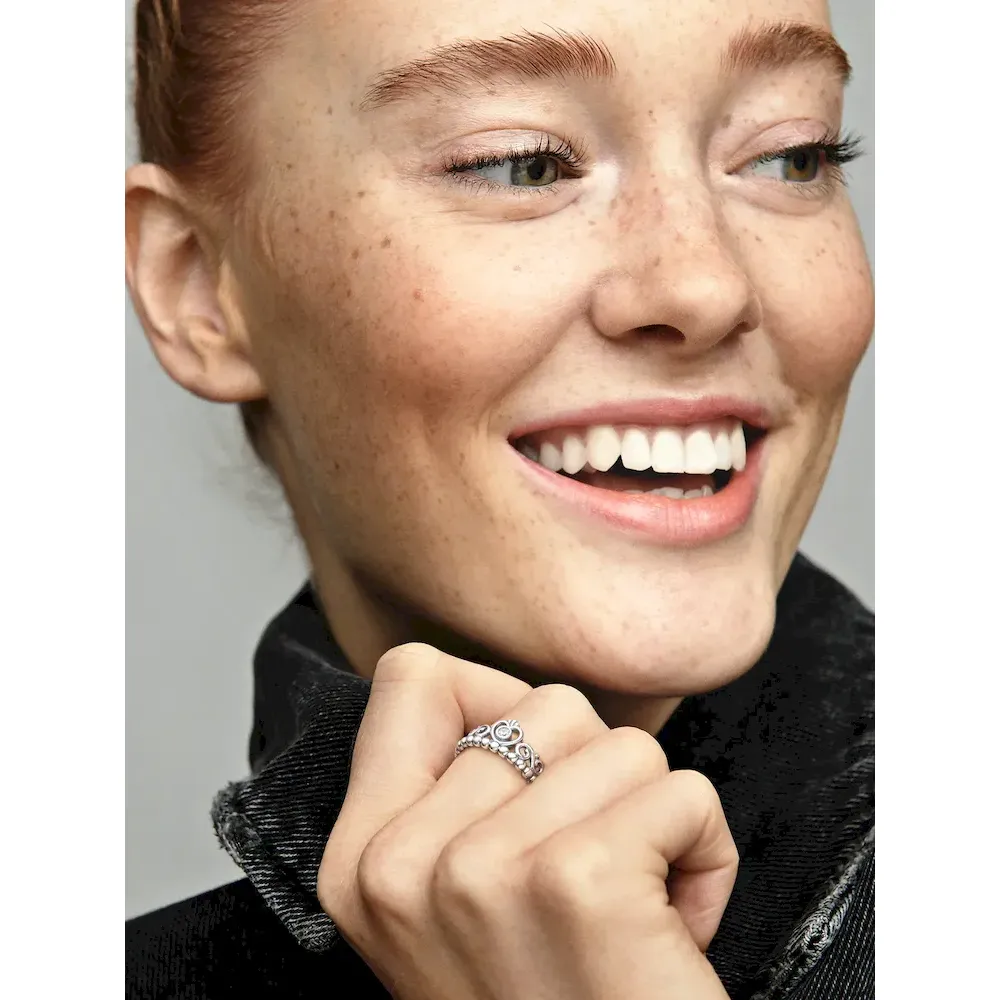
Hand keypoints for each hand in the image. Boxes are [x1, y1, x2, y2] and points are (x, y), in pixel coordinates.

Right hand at [319, 643, 737, 999]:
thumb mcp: (453, 908)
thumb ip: (454, 795)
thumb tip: (505, 702)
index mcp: (361, 858)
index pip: (411, 677)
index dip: (495, 703)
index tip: (531, 782)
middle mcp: (402, 862)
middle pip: (544, 704)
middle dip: (594, 780)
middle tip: (588, 876)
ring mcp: (482, 871)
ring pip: (620, 743)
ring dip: (653, 820)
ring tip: (631, 908)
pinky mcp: (578, 882)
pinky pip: (680, 791)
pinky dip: (704, 855)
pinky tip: (673, 927)